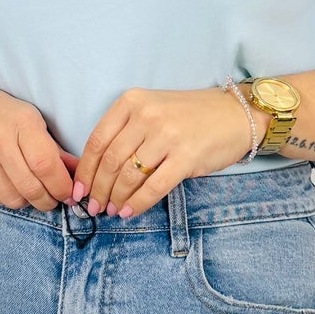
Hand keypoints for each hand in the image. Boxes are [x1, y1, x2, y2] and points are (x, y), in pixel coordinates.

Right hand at [0, 79, 78, 210]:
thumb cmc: (0, 113)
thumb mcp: (31, 120)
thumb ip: (54, 149)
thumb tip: (80, 174)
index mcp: (21, 124)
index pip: (46, 165)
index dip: (62, 187)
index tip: (70, 193)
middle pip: (31, 188)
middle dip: (49, 200)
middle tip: (55, 198)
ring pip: (14, 199)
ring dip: (29, 202)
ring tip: (33, 191)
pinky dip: (9, 198)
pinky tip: (13, 186)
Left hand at [74, 85, 258, 218]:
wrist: (236, 115)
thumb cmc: (190, 116)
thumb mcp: (152, 110)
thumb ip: (125, 132)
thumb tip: (97, 172)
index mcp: (132, 102)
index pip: (96, 141)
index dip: (84, 171)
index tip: (78, 191)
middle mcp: (147, 116)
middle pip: (110, 161)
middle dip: (98, 190)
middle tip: (93, 207)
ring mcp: (167, 136)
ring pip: (128, 176)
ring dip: (116, 198)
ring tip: (111, 210)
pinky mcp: (186, 157)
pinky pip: (154, 187)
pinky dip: (138, 203)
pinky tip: (130, 212)